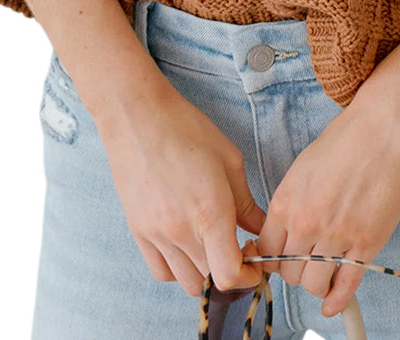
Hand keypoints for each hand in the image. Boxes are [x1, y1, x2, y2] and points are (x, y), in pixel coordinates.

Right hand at [96, 75, 266, 300]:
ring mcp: (157, 235)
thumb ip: (247, 203)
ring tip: (212, 248)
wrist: (139, 117)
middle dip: (231, 274)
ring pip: (186, 282)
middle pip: (211, 281)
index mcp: (210, 212)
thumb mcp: (229, 160)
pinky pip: (161, 271)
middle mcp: (182, 231)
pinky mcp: (139, 232)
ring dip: (206, 274)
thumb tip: (261, 229)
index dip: (249, 277)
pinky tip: (188, 248)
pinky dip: (178, 270)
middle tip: (239, 251)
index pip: (229, 275)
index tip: (256, 263)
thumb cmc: (187, 130)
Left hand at [256, 97, 399, 318]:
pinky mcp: (365, 244)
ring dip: (316, 284)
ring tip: (323, 273)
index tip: (279, 260)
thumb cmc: (344, 142)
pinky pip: (345, 285)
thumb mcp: (302, 169)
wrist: (381, 130)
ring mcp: (336, 237)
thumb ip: (290, 203)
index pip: (266, 252)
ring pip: (314, 284)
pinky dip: (337, 301)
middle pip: (288, 273)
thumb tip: (283, 230)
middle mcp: (306, 224)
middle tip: (305, 263)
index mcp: (286, 203)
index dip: (271, 260)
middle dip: (294, 272)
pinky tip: (333, 304)